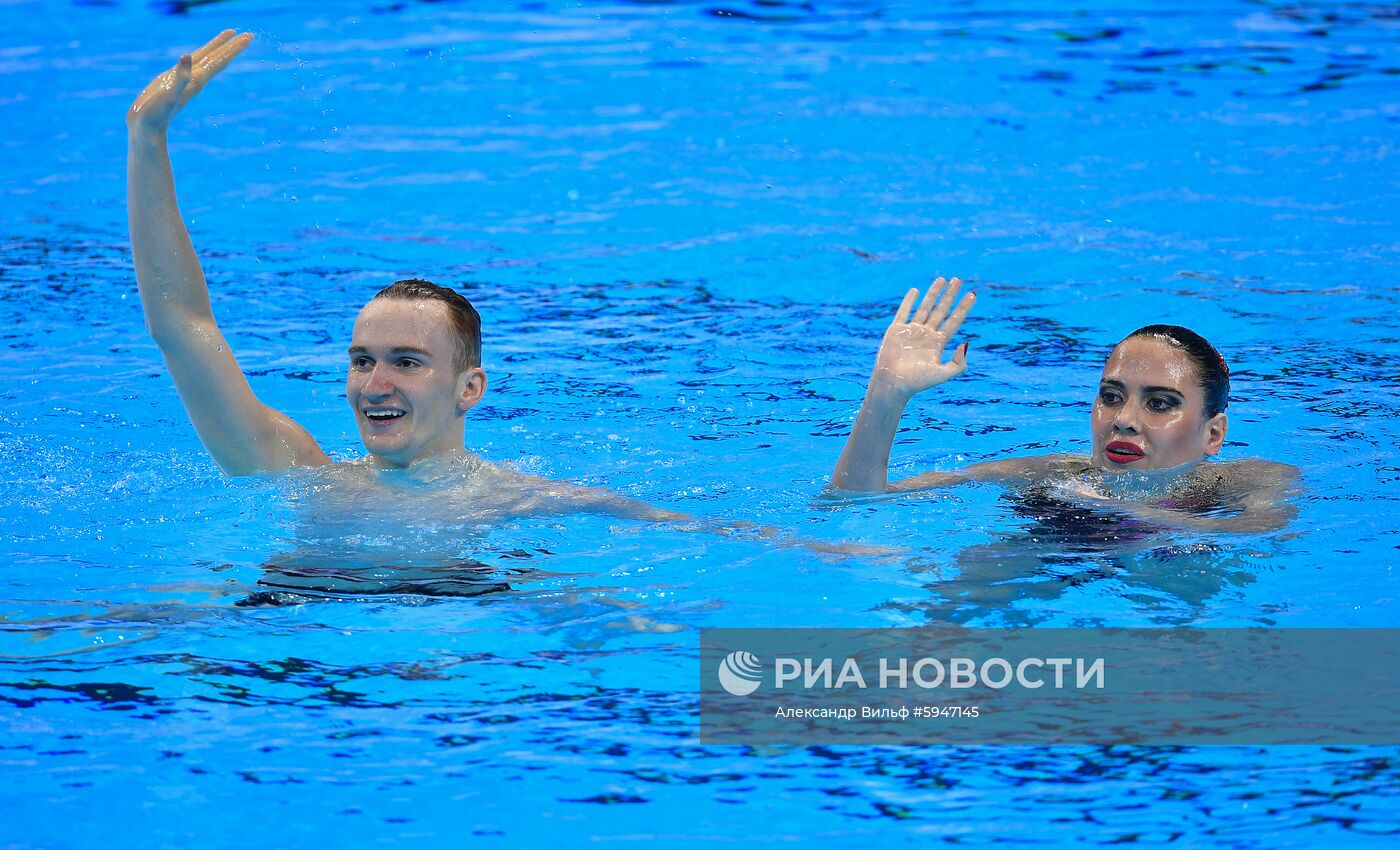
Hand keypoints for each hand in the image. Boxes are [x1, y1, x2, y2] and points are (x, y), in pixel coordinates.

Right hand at [126, 30, 253, 135]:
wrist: (146, 127)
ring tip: (230, 35)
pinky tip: (201, 50)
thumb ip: (179, 77)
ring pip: (205, 58)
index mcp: (197, 79)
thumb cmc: (156, 113)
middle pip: (217, 58)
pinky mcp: (172, 79)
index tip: (249, 36)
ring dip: (218, 47)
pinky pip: (191, 63)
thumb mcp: (168, 93)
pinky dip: (199, 54)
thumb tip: (186, 56)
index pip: (219, 60)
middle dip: (232, 46)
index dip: (233, 48)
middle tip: (250, 35)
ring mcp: (184, 79)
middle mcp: (195, 78)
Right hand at [868, 277, 974, 399]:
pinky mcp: (896, 330)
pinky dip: (909, 301)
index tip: (972, 294)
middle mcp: (927, 334)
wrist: (893, 384)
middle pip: (941, 310)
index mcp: (938, 343)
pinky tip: (916, 291)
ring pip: (925, 307)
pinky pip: (904, 311)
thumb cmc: (917, 382)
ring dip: (934, 293)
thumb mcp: (942, 375)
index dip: (963, 308)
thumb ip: (958, 363)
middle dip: (950, 295)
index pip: (954, 321)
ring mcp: (912, 331)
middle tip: (958, 280)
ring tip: (942, 279)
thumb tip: (966, 343)